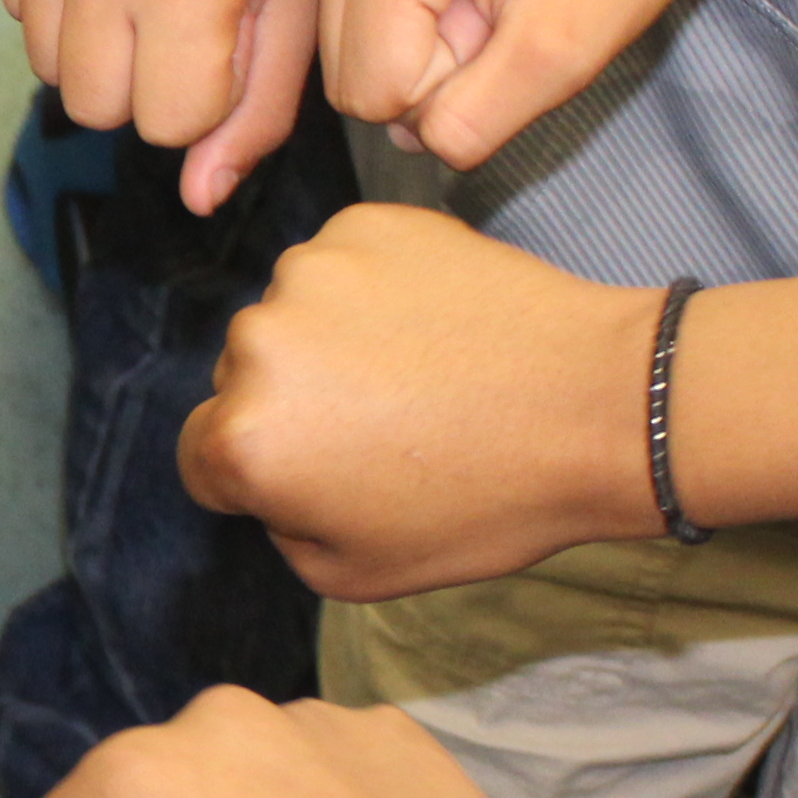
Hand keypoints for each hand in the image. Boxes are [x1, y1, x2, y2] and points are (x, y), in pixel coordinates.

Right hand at [176, 205, 659, 598]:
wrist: (597, 405)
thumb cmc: (486, 501)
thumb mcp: (358, 574)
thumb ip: (281, 530)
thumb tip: (271, 485)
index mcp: (246, 439)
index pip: (200, 456)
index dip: (259, 475)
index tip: (324, 473)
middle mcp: (259, 343)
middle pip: (242, 378)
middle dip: (293, 402)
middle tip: (382, 425)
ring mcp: (312, 271)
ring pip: (291, 314)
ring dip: (330, 339)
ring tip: (419, 373)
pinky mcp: (365, 224)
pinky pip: (340, 261)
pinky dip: (373, 288)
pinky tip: (435, 326)